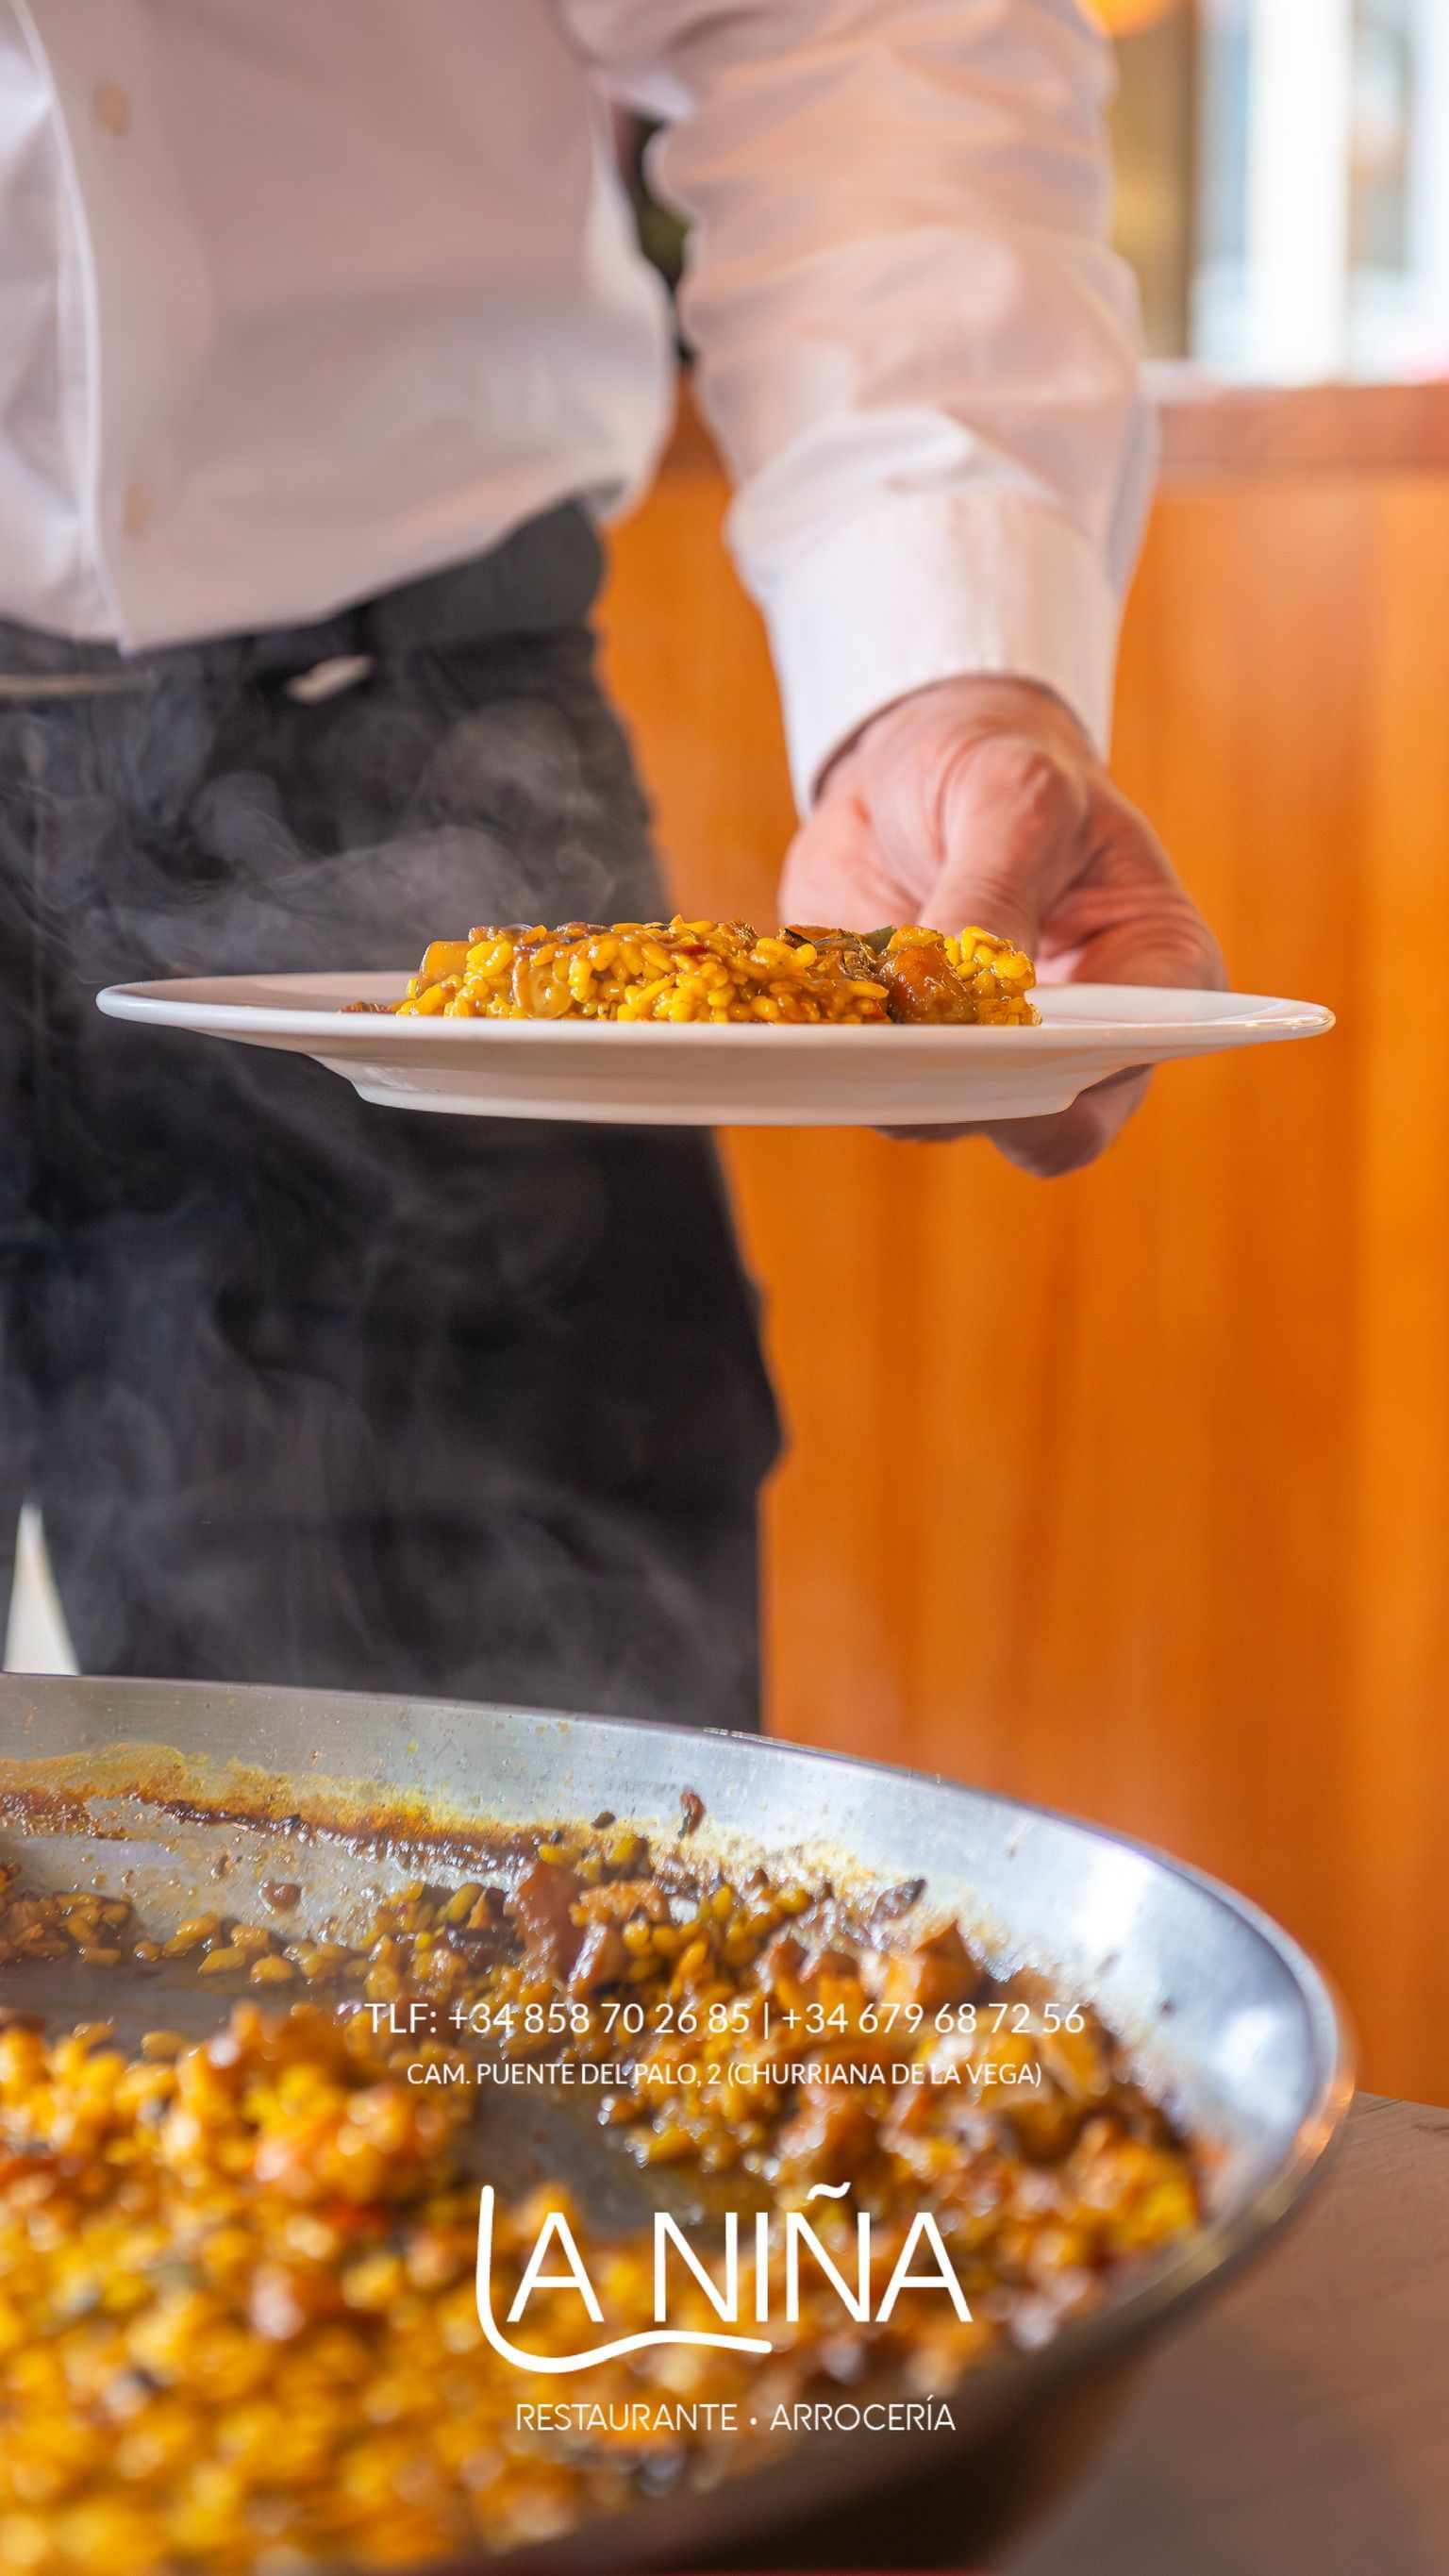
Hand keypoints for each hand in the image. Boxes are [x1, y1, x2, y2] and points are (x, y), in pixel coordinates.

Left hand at [780, 676, 1224, 1175]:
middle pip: (1024, 1120)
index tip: (981, 1053)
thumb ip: (995, 889)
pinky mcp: (897, 1053)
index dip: (1055, 1088)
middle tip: (886, 1053)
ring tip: (828, 1024)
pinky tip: (794, 1019)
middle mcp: (1073, 1043)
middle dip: (953, 1094)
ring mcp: (980, 1057)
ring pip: (930, 1112)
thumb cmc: (1002, 764)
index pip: (1114, 1073)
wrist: (914, 765)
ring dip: (875, 1078)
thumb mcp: (1014, 796)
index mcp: (1149, 981)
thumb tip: (956, 994)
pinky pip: (860, 1082)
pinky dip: (825, 1055)